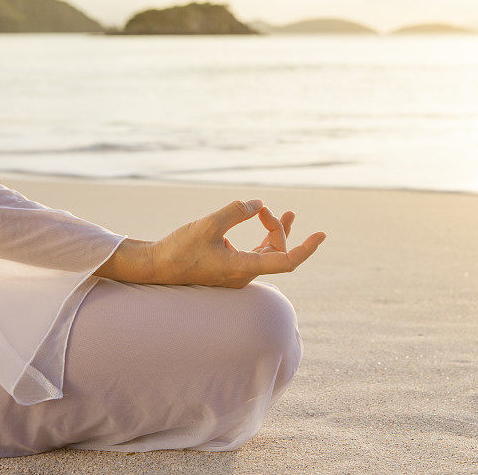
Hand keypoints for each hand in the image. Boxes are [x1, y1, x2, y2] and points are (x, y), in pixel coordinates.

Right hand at [96, 199, 325, 287]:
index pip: (286, 261)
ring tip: (290, 213)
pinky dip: (264, 237)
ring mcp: (239, 272)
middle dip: (276, 227)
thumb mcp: (208, 225)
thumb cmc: (179, 249)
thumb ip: (235, 212)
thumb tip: (258, 204)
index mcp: (244, 268)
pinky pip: (257, 253)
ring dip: (276, 232)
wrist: (156, 267)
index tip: (321, 235)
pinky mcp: (230, 267)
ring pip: (269, 253)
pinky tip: (262, 220)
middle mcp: (245, 274)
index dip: (306, 249)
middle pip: (277, 251)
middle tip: (260, 209)